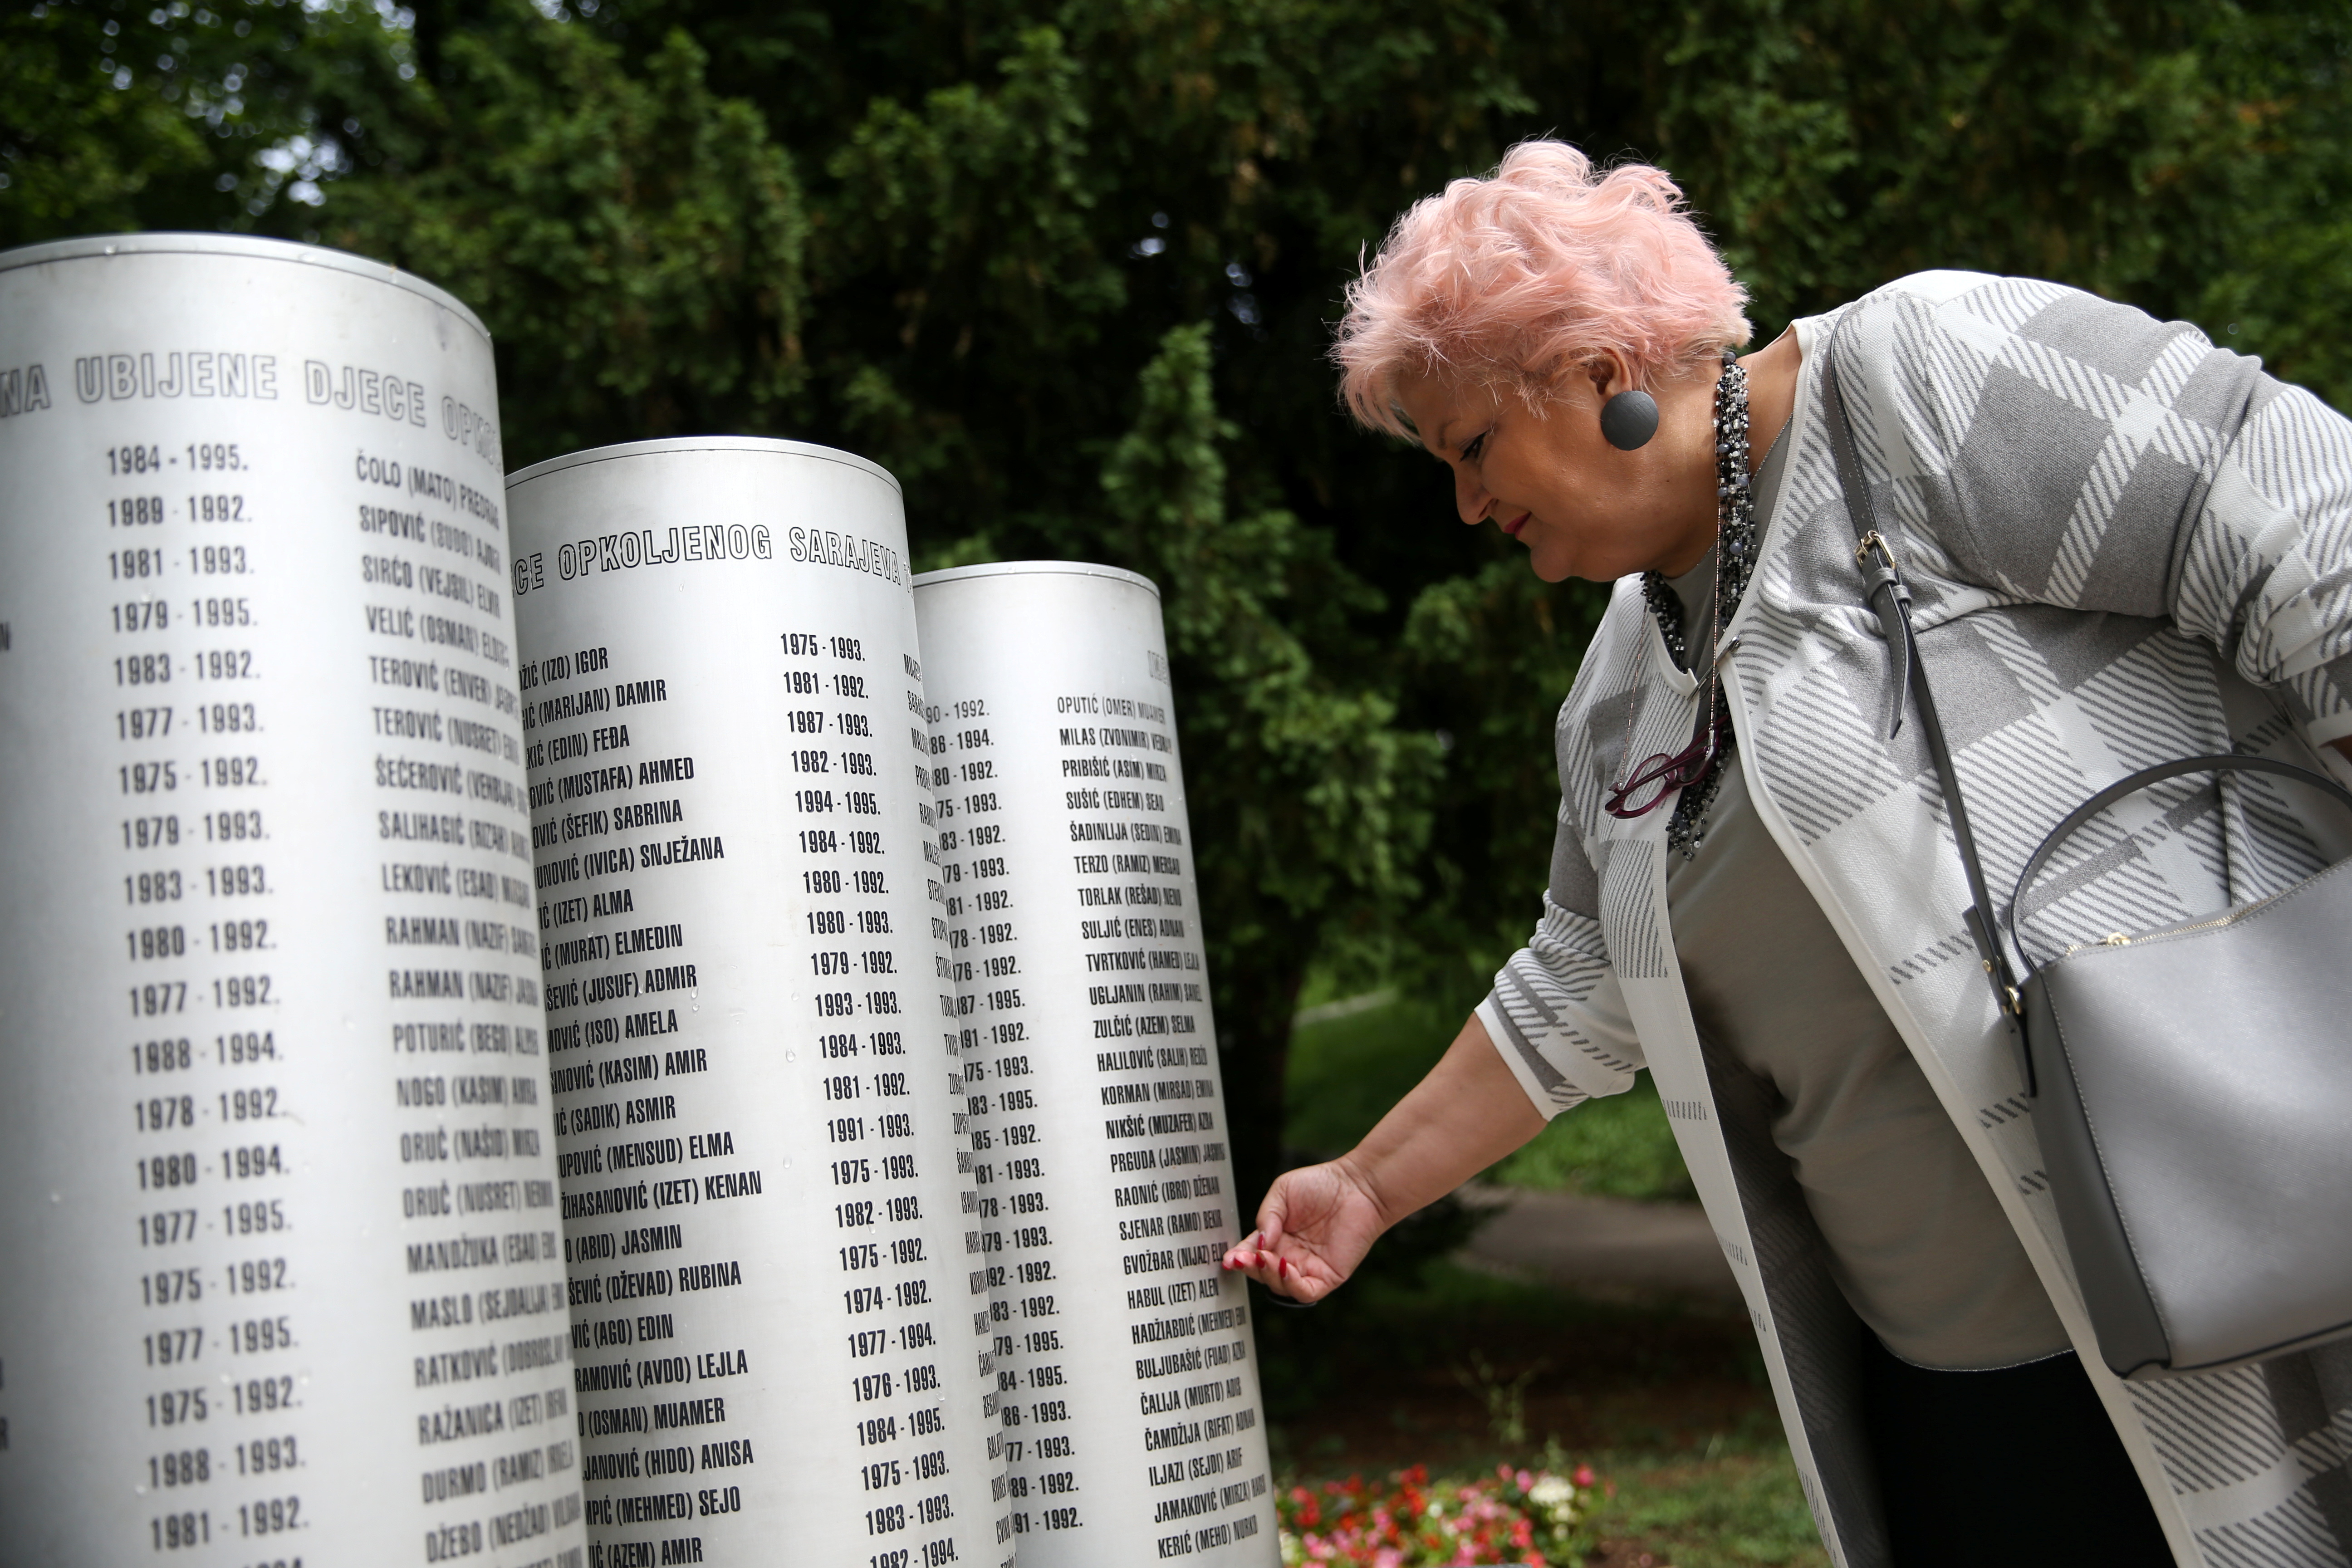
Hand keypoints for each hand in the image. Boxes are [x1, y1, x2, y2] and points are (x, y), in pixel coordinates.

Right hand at [1220, 1157, 1387, 1304]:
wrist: (1358, 1185)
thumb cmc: (1322, 1184)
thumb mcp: (1282, 1192)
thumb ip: (1267, 1216)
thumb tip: (1259, 1243)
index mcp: (1278, 1238)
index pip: (1253, 1253)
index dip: (1239, 1258)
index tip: (1228, 1259)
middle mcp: (1291, 1256)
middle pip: (1262, 1273)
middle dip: (1249, 1268)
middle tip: (1242, 1258)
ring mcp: (1309, 1268)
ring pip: (1280, 1286)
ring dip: (1267, 1276)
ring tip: (1265, 1258)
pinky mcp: (1328, 1277)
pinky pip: (1305, 1292)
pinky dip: (1290, 1285)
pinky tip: (1284, 1267)